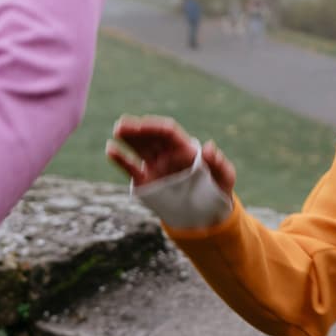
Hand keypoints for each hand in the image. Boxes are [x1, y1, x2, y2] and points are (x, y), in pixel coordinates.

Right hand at [107, 115, 235, 193]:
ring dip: (127, 138)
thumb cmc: (218, 188)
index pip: (168, 132)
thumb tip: (209, 147)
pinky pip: (131, 167)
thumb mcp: (224, 176)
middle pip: (150, 136)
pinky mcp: (146, 181)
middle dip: (137, 129)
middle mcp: (167, 154)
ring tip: (117, 129)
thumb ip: (218, 162)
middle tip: (123, 124)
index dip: (155, 126)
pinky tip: (110, 149)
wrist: (207, 212)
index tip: (143, 125)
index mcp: (185, 148)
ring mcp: (155, 166)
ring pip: (139, 147)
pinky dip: (120, 159)